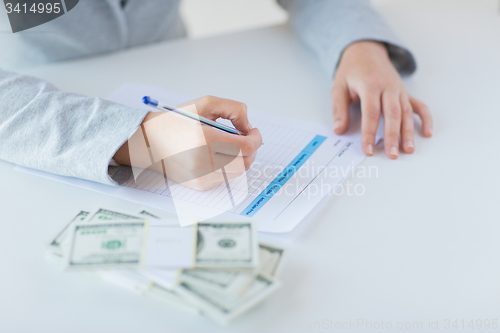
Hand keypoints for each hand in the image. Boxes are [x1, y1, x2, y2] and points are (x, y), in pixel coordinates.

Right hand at [114, 96, 261, 190]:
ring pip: (238, 172)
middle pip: (246, 162)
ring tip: (228, 145)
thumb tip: (248, 126)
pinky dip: (228, 167)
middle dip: (251, 148)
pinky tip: (216, 155)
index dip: (256, 138)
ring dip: (241, 158)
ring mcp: (201, 177)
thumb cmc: (176, 122)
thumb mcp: (204, 103)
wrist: (148, 142)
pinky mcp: (199, 185)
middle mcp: (203, 162)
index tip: (253, 131)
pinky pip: (225, 178)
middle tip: (243, 137)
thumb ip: (233, 109)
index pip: (247, 147)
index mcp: (205, 139)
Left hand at [332, 41, 432, 158]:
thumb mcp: (338, 87)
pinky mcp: (405, 92)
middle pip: (392, 114)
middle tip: (392, 155)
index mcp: (370, 85)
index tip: (368, 150)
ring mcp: (399, 90)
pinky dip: (425, 118)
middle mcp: (388, 87)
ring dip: (408, 132)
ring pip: (406, 112)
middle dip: (393, 136)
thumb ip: (338, 109)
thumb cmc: (351, 71)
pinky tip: (427, 133)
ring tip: (409, 150)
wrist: (366, 51)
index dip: (369, 133)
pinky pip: (419, 105)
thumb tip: (338, 130)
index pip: (371, 113)